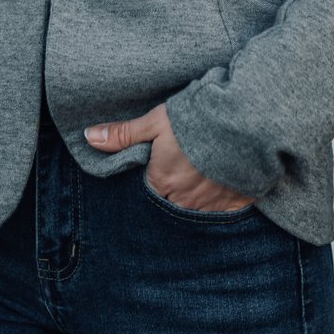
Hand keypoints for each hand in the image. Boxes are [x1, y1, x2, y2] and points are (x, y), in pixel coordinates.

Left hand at [84, 103, 251, 212]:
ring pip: (195, 211)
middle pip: (170, 204)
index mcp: (161, 182)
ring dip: (194, 198)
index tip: (158, 168)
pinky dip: (219, 202)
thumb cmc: (197, 120)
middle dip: (172, 193)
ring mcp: (210, 206)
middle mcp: (183, 201)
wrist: (244, 124)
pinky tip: (221, 187)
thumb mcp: (156, 122)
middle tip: (181, 174)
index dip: (152, 179)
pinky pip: (222, 212)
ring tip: (200, 179)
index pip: (148, 191)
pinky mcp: (235, 205)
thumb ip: (123, 134)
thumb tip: (88, 137)